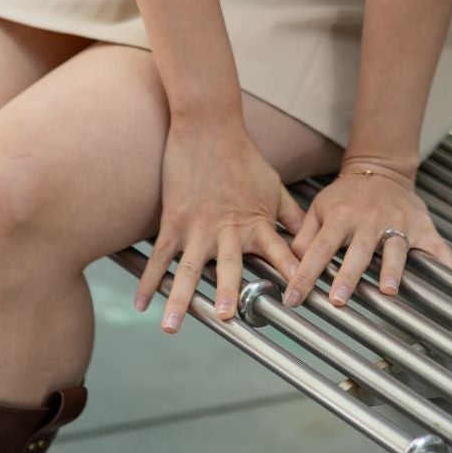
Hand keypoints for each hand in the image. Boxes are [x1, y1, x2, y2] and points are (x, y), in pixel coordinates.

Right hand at [134, 117, 304, 333]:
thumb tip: (311, 240)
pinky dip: (149, 280)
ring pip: (187, 269)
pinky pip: (160, 256)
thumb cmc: (245, 156)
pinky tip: (140, 303)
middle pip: (229, 267)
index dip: (291, 275)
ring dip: (179, 299)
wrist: (209, 125)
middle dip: (229, 292)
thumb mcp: (274, 186)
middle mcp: (227, 229)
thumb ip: (291, 216)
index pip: (280, 254)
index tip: (299, 300)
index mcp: (257, 223)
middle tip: (227, 317)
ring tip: (171, 326)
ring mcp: (197, 226)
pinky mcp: (174, 220)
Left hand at [282, 155, 451, 307]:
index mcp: (340, 217)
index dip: (304, 275)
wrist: (381, 169)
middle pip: (357, 252)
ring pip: (395, 249)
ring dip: (392, 269)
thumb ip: (304, 236)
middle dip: (347, 276)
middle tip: (338, 300)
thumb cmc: (346, 196)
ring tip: (389, 290)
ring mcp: (398, 224)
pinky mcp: (421, 227)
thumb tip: (286, 265)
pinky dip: (448, 265)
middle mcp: (369, 221)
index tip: (293, 299)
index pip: (318, 249)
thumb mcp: (319, 208)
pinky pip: (437, 248)